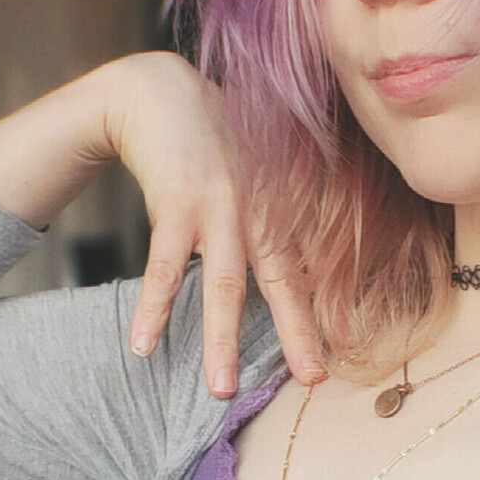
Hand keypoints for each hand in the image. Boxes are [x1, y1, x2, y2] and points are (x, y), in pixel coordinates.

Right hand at [96, 51, 327, 397]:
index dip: (321, 313)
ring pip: (224, 285)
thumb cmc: (211, 136)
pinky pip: (163, 266)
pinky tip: (141, 345)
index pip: (306, 271)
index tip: (338, 357)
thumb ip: (279, 205)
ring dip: (222, 339)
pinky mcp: (175, 203)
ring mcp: (218, 207)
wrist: (158, 89)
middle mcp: (257, 212)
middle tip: (312, 379)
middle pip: (282, 282)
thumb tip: (304, 246)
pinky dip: (152, 306)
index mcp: (276, 210)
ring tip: (220, 389)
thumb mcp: (257, 166)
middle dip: (297, 333)